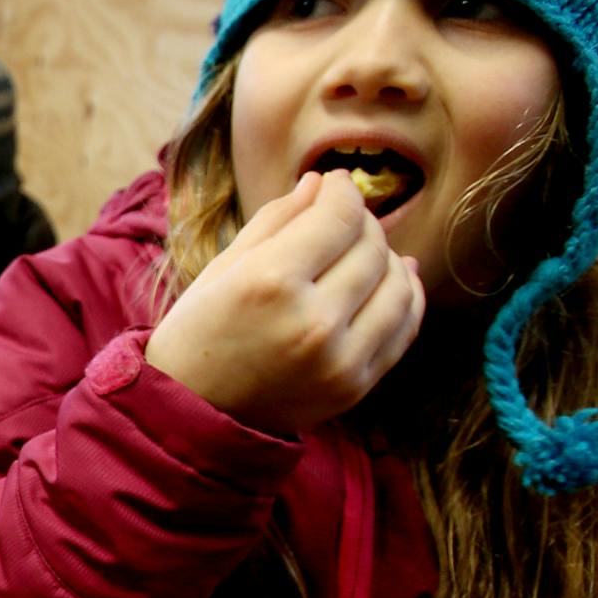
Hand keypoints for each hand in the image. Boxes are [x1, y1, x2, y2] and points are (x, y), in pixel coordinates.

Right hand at [145, 170, 423, 436]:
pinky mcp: (355, 384)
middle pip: (371, 248)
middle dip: (362, 222)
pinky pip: (404, 327)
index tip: (336, 184)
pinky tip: (390, 280)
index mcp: (268, 282)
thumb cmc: (196, 334)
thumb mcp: (222, 269)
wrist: (191, 414)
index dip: (343, 191)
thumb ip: (275, 221)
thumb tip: (320, 183)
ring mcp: (339, 358)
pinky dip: (406, 296)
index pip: (338, 217)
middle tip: (343, 220)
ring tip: (365, 253)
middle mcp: (311, 320)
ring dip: (389, 257)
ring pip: (399, 284)